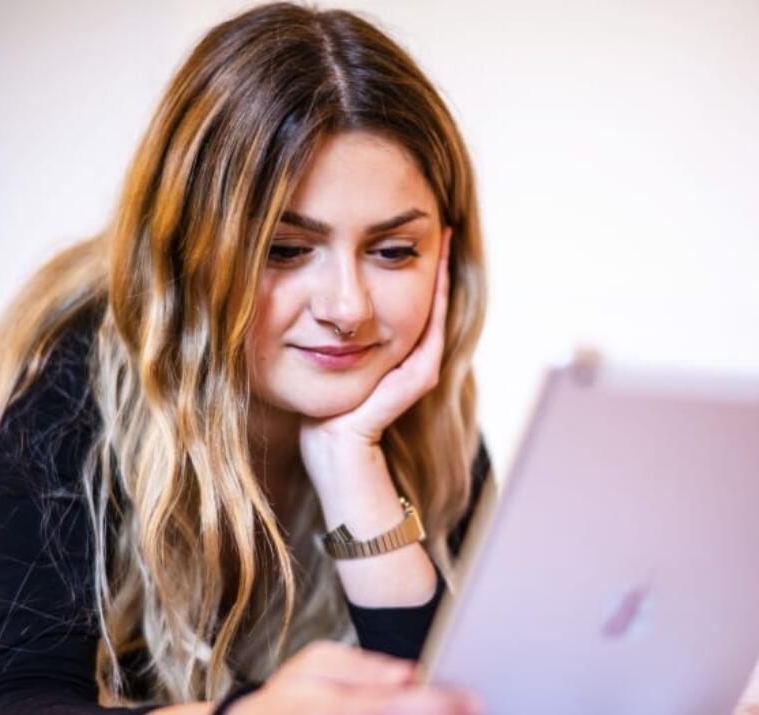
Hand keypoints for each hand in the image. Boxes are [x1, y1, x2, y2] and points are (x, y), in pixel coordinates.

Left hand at [300, 226, 452, 460]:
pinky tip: (437, 270)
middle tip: (441, 220)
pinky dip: (438, 299)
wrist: (329, 449)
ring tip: (444, 237)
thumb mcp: (321, 358)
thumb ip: (327, 335)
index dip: (412, 266)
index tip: (417, 231)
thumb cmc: (321, 412)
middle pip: (427, 300)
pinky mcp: (418, 378)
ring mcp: (418, 368)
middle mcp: (410, 358)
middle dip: (435, 262)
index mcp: (390, 352)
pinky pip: (431, 330)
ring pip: (434, 310)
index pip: (405, 299)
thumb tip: (314, 306)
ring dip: (442, 273)